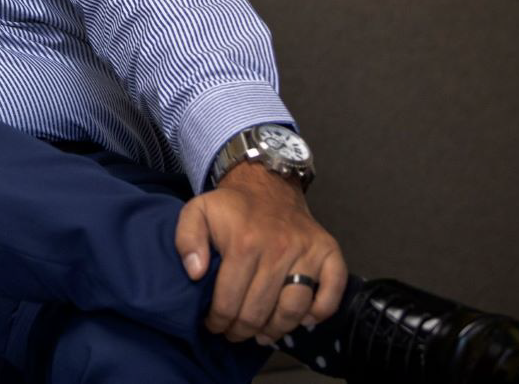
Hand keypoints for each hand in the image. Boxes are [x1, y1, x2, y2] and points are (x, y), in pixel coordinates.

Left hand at [173, 160, 347, 344]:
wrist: (268, 184)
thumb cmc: (231, 207)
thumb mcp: (197, 212)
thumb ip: (186, 240)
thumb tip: (194, 273)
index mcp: (244, 242)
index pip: (229, 299)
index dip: (218, 320)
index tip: (213, 324)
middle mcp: (278, 248)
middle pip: (260, 310)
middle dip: (242, 330)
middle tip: (234, 333)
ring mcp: (306, 251)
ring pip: (294, 308)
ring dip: (276, 329)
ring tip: (261, 334)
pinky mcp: (328, 252)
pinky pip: (332, 292)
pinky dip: (319, 312)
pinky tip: (302, 319)